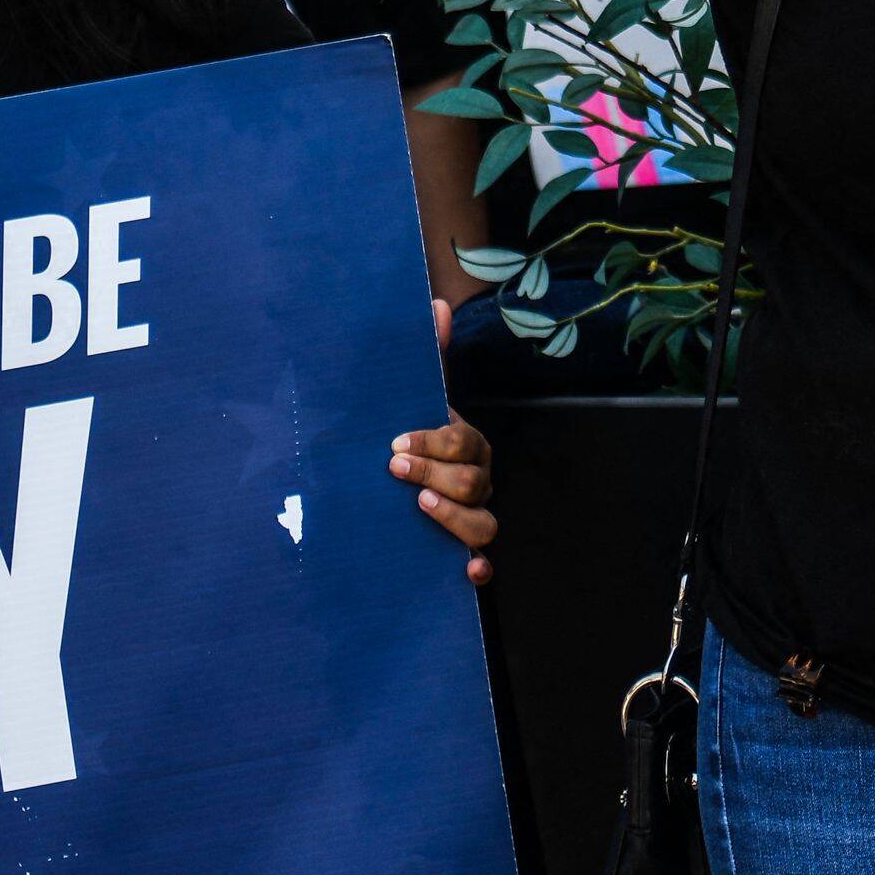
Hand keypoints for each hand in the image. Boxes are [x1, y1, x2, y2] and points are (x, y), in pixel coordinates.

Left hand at [392, 297, 496, 585]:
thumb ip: (427, 356)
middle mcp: (476, 482)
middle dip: (436, 473)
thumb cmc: (406, 437)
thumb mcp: (414, 398)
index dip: (435, 442)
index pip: (464, 442)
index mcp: (466, 445)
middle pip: (475, 482)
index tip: (394, 443)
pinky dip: (477, 568)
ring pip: (483, 523)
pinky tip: (464, 569)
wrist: (390, 485)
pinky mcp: (461, 552)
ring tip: (420, 505)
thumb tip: (436, 304)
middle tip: (394, 469)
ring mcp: (472, 517)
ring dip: (455, 516)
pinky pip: (483, 564)